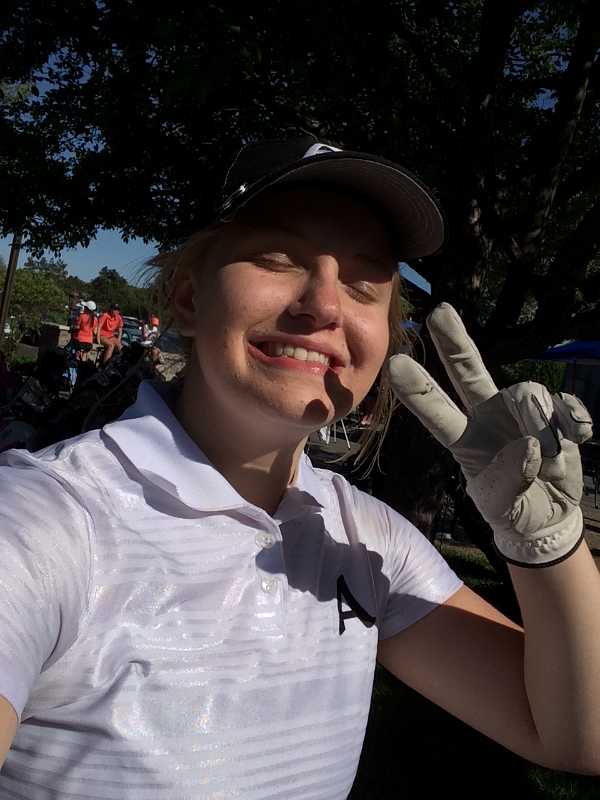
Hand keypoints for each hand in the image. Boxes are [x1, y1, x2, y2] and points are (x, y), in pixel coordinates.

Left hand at [388, 303, 592, 566]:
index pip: (436, 411)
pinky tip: (578, 438)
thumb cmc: (513, 509)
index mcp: (464, 439)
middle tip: (439, 312)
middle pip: (469, 371)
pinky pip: (565, 404)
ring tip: (550, 458)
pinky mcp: (555, 415)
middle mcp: (488, 416)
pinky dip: (573, 421)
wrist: (548, 517)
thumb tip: (529, 447)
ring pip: (528, 393)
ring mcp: (521, 413)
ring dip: (541, 425)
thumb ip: (510, 481)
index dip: (418, 390)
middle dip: (454, 342)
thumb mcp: (502, 506)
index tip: (395, 365)